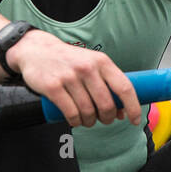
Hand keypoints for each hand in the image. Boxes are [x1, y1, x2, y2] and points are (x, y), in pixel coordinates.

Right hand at [6, 30, 142, 128]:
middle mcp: (87, 68)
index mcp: (101, 61)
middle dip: (107, 118)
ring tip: (86, 120)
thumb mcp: (91, 64)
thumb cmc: (69, 61)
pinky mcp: (53, 87)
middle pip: (106, 104)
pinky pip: (71, 114)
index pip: (124, 87)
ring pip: (88, 112)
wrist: (36, 50)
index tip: (134, 120)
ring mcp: (69, 77)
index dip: (133, 107)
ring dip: (89, 122)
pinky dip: (75, 121)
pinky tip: (74, 119)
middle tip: (103, 120)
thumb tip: (122, 112)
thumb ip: (107, 84)